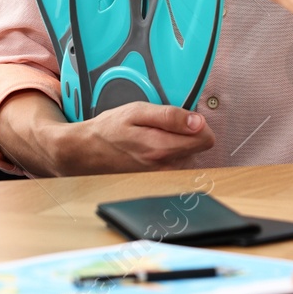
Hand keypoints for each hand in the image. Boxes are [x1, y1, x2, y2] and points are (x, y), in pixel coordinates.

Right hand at [48, 100, 216, 174]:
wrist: (87, 152)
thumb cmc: (109, 130)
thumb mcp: (137, 111)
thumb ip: (170, 116)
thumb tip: (198, 122)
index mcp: (162, 148)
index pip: (206, 139)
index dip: (197, 124)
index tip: (183, 119)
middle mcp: (166, 168)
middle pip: (199, 148)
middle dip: (185, 134)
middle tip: (160, 128)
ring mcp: (163, 178)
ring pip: (189, 157)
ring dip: (176, 145)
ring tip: (152, 138)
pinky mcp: (159, 182)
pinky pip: (177, 165)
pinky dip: (169, 156)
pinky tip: (150, 150)